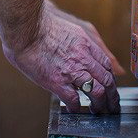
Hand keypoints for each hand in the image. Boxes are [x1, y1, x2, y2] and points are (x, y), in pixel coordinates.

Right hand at [2, 8, 120, 114]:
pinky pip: (73, 99)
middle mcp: (83, 57)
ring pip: (96, 92)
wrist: (25, 27)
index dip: (111, 78)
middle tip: (112, 106)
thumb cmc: (43, 25)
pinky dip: (76, 107)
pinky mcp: (56, 81)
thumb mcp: (72, 27)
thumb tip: (94, 48)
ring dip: (99, 105)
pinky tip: (73, 109)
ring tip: (97, 112)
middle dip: (112, 97)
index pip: (107, 64)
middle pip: (107, 80)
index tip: (110, 87)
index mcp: (86, 43)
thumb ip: (87, 38)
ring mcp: (71, 70)